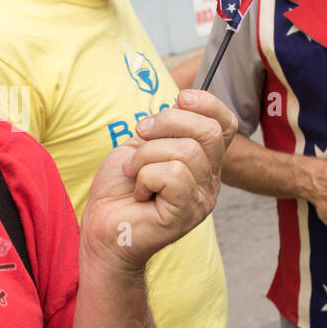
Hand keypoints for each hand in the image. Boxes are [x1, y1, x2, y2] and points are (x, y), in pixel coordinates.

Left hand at [79, 90, 235, 273]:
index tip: (179, 100)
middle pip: (208, 131)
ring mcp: (201, 199)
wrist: (101, 227)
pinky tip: (139, 192)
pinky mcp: (186, 214)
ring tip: (133, 173)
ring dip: (146, 155)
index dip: (206, 103)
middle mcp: (209, 180)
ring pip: (186, 151)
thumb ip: (165, 127)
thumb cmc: (118, 188)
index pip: (225, 124)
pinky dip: (146, 177)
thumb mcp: (141, 144)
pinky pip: (172, 175)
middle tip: (139, 135)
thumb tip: (183, 102)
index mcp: (203, 161)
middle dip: (167, 122)